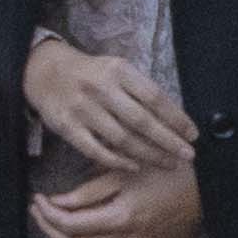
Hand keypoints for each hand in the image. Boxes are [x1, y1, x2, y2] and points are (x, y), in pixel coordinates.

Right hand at [23, 35, 198, 173]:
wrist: (45, 72)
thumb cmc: (91, 74)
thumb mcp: (116, 70)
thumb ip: (140, 91)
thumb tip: (174, 119)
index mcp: (119, 71)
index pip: (155, 97)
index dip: (176, 118)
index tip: (192, 134)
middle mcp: (101, 88)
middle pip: (142, 121)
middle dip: (168, 141)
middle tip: (188, 155)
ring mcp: (83, 109)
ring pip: (122, 139)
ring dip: (148, 154)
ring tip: (167, 164)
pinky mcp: (67, 126)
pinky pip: (96, 149)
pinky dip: (117, 161)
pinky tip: (134, 167)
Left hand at [29, 162, 203, 237]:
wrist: (207, 193)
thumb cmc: (167, 175)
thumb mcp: (124, 174)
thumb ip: (87, 192)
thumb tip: (55, 202)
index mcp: (121, 219)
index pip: (69, 225)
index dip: (47, 214)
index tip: (38, 200)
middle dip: (50, 228)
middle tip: (40, 211)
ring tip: (60, 220)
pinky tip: (88, 232)